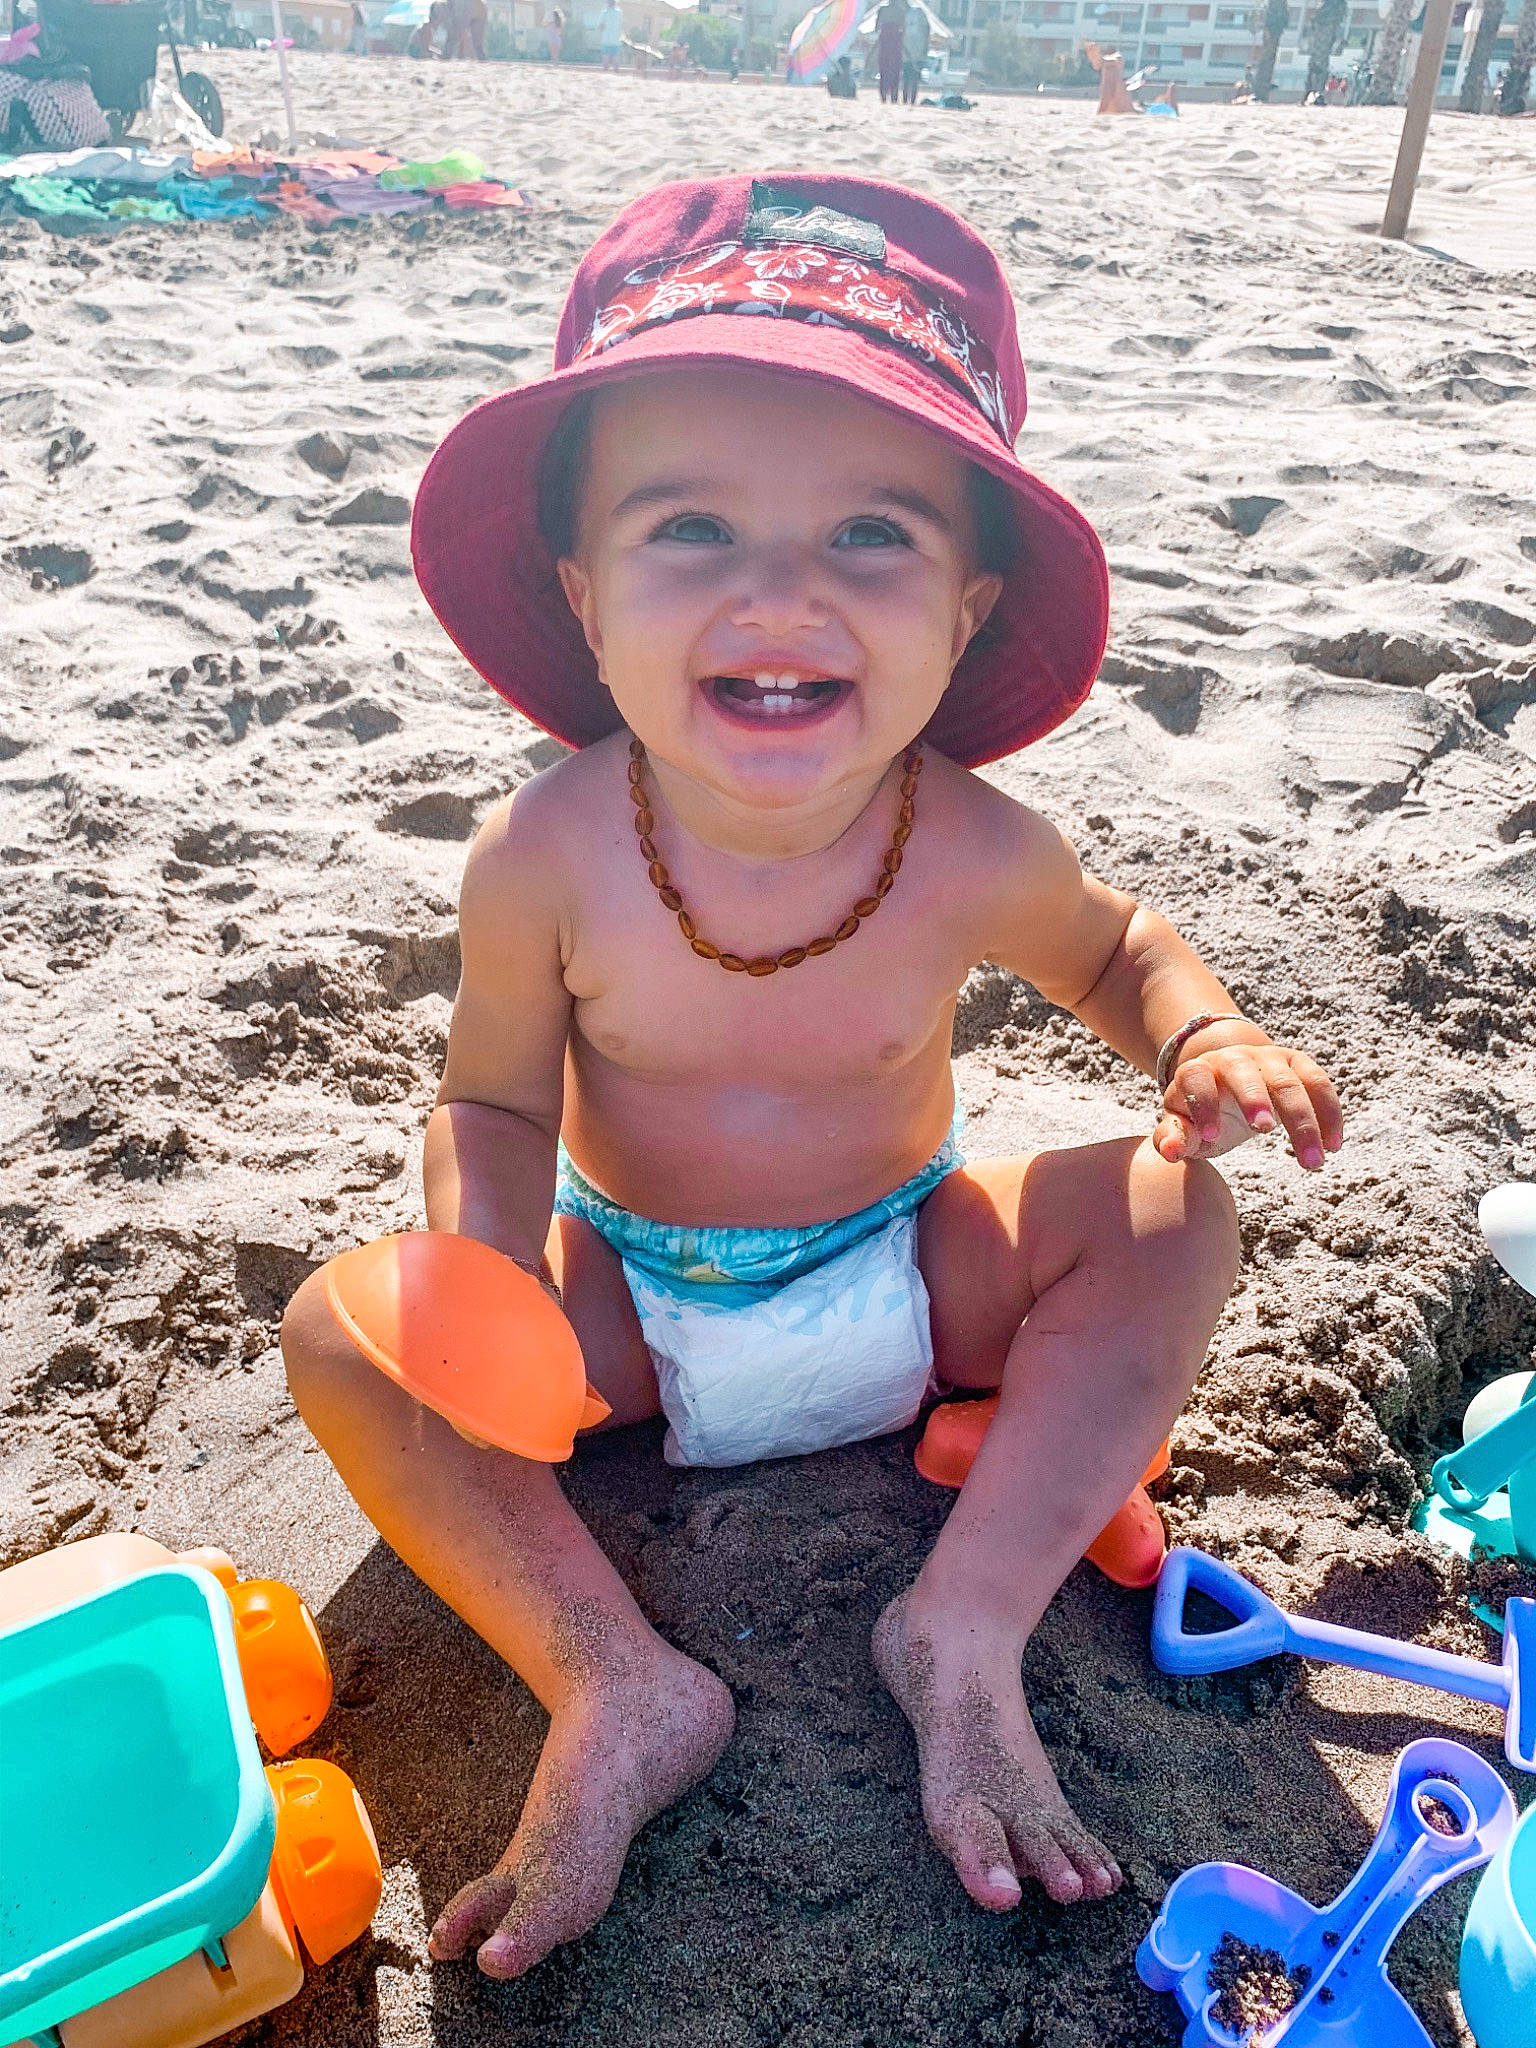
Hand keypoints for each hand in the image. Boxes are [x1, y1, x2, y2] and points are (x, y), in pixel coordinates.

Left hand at [1153, 1043, 1342, 1171]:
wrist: (1229, 1080)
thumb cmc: (1202, 1112)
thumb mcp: (1183, 1125)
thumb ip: (1173, 1138)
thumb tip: (1170, 1151)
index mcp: (1198, 1071)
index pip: (1197, 1079)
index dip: (1203, 1104)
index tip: (1212, 1136)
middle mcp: (1234, 1058)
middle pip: (1247, 1075)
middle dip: (1255, 1099)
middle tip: (1264, 1130)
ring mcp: (1269, 1059)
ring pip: (1290, 1083)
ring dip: (1303, 1121)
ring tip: (1312, 1162)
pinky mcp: (1299, 1064)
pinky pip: (1319, 1084)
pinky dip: (1329, 1113)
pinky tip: (1333, 1145)